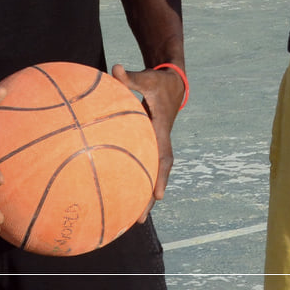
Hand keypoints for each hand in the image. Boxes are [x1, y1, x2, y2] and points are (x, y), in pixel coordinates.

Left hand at [113, 64, 182, 223]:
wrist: (174, 81)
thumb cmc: (158, 80)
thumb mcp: (147, 77)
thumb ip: (130, 77)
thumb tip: (114, 68)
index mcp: (161, 129)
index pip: (162, 157)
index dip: (159, 177)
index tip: (157, 198)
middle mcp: (161, 140)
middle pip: (157, 174)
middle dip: (150, 197)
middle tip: (139, 220)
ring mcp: (157, 143)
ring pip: (152, 172)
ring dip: (144, 194)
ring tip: (133, 217)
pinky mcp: (151, 142)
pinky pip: (145, 163)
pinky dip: (138, 178)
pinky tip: (124, 191)